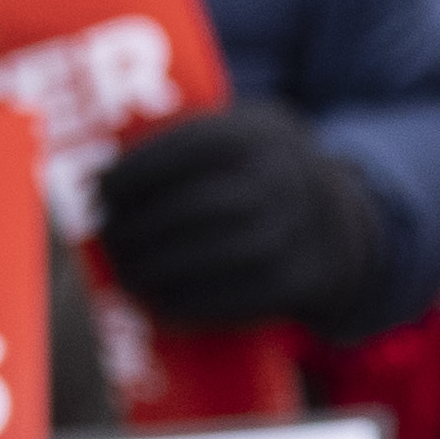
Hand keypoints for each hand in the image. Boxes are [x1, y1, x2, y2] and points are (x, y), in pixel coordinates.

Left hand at [88, 99, 387, 332]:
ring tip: (123, 273)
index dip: (133, 173)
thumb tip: (93, 175)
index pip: (186, 149)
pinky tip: (155, 302)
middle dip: (136, 227)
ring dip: (153, 270)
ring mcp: (294, 234)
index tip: (96, 191)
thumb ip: (188, 142)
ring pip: (208, 257)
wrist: (346, 226)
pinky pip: (231, 299)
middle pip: (193, 207)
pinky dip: (184, 304)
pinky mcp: (298, 281)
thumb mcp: (245, 135)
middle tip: (104, 240)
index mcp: (261, 134)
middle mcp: (283, 180)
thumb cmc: (262, 177)